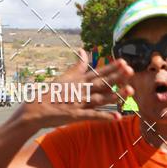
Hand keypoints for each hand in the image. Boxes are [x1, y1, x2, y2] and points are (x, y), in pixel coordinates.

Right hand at [18, 49, 133, 127]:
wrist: (35, 109)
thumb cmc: (50, 92)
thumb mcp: (65, 76)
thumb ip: (77, 65)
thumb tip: (83, 51)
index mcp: (79, 81)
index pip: (98, 73)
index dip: (111, 68)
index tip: (124, 61)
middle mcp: (81, 90)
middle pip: (102, 83)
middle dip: (117, 77)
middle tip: (131, 71)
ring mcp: (78, 102)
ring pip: (100, 98)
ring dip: (115, 95)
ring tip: (130, 91)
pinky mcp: (75, 115)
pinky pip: (92, 116)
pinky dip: (104, 116)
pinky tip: (117, 117)